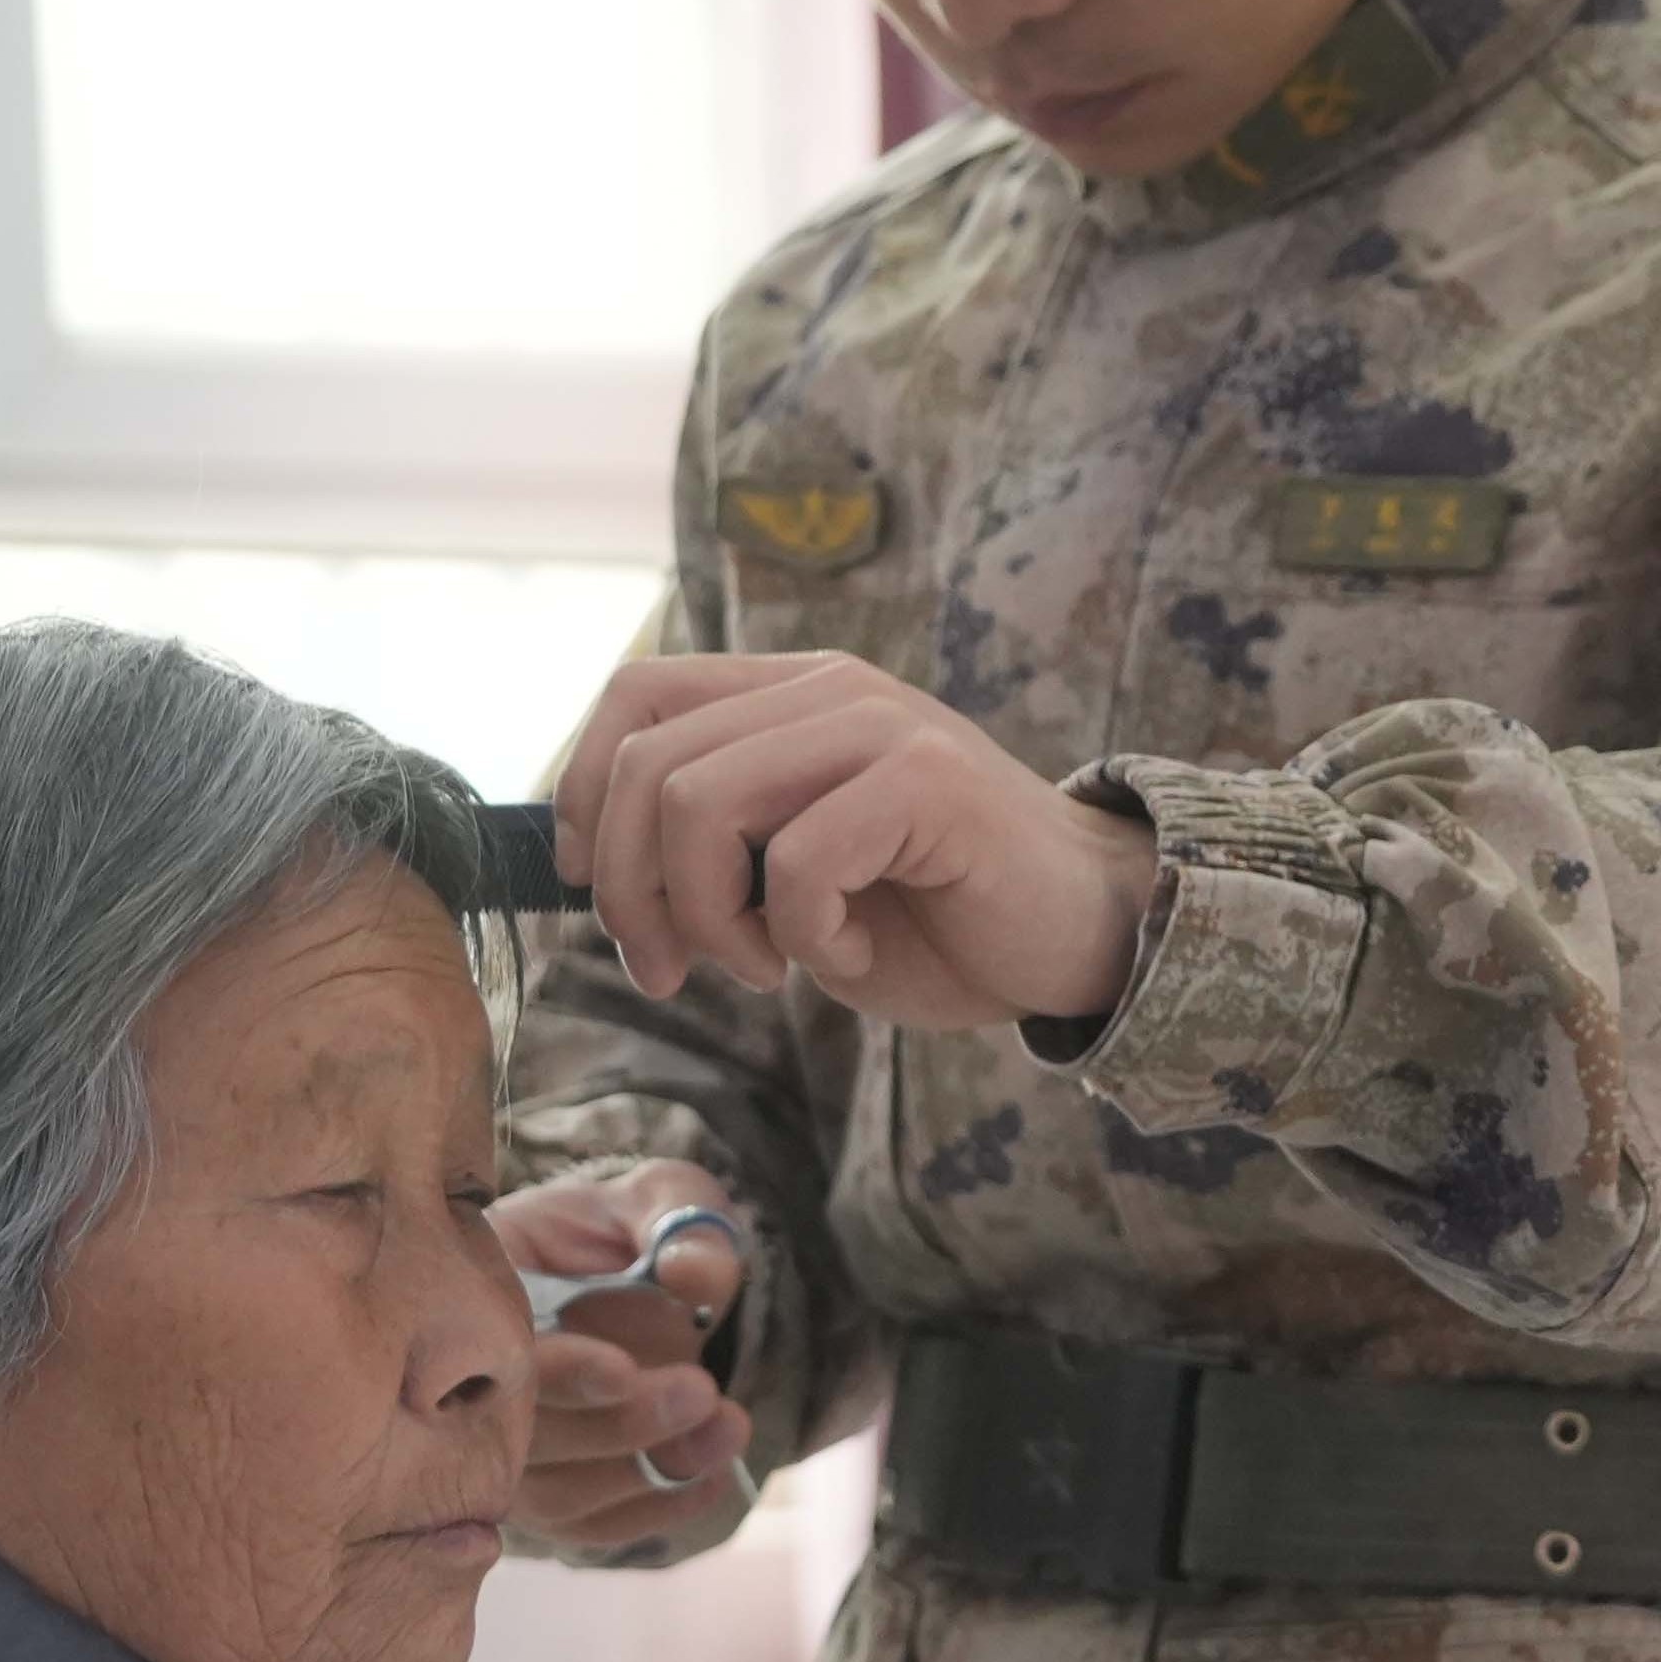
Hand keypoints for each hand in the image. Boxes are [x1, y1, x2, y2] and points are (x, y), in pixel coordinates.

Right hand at [497, 1160, 758, 1563]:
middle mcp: (467, 1390)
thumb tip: (696, 1275)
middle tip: (702, 1393)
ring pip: (560, 1495)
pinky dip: (656, 1511)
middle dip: (620, 1423)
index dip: (558, 1371)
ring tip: (729, 1429)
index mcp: (475, 1300)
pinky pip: (591, 1527)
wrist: (618, 1284)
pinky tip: (712, 1478)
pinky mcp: (546, 1496)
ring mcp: (501, 1453)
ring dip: (650, 1473)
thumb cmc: (625, 1232)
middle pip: (525, 1439)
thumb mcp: (655, 1198)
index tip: (622, 1370)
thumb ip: (675, 1218)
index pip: (497, 1353)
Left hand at [552, 650, 1162, 1030]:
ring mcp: (881, 728)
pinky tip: (853, 958)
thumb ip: (709, 846)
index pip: (635, 696)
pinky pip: (803, 861)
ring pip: (702, 806)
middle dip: (630, 893)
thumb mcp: (792, 873)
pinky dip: (806, 939)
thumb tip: (584, 869)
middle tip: (671, 970)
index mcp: (788, 696)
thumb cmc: (932, 916)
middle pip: (648, 767)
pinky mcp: (929, 783)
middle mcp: (829, 690)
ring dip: (711, 920)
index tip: (587, 888)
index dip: (581, 794)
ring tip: (769, 966)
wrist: (1079, 936)